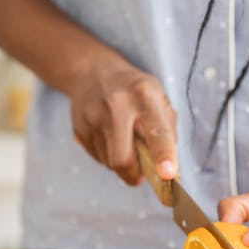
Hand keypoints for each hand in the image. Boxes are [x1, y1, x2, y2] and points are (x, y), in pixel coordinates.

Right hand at [70, 51, 176, 184]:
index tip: (168, 174)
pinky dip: (108, 156)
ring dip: (122, 163)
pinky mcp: (80, 129)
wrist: (92, 72)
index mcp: (144, 96)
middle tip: (141, 175)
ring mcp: (94, 117)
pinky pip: (98, 158)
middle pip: (123, 159)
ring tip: (124, 142)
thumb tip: (168, 168)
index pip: (157, 131)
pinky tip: (110, 138)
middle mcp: (117, 105)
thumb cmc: (135, 90)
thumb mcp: (159, 98)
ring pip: (110, 163)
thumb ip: (167, 130)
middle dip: (134, 175)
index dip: (163, 155)